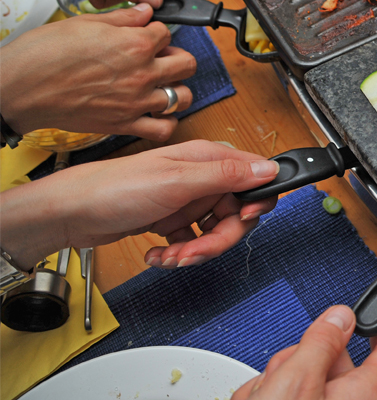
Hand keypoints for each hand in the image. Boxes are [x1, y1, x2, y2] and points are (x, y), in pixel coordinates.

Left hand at [0, 141, 279, 268]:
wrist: (70, 213)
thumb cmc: (116, 189)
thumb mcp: (178, 181)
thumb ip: (226, 175)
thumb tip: (269, 169)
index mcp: (209, 158)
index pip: (254, 178)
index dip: (255, 204)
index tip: (244, 220)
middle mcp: (202, 176)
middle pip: (236, 214)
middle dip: (218, 239)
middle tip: (195, 251)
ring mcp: (186, 198)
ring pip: (215, 231)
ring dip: (195, 250)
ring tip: (170, 256)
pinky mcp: (172, 218)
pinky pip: (192, 240)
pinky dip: (178, 252)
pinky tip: (158, 252)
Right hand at [1, 4, 195, 140]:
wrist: (19, 89)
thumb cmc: (43, 55)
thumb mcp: (84, 23)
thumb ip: (122, 18)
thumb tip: (145, 11)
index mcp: (135, 44)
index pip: (167, 32)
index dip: (157, 32)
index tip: (148, 35)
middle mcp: (142, 73)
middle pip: (187, 64)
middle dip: (177, 57)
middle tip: (163, 58)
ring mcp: (136, 102)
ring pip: (182, 97)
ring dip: (178, 90)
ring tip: (164, 86)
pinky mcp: (124, 125)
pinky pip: (163, 130)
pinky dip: (166, 123)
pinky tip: (158, 114)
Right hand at [233, 306, 376, 399]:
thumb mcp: (295, 381)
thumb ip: (321, 343)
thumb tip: (341, 317)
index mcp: (363, 396)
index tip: (374, 314)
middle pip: (334, 364)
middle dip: (302, 359)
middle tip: (283, 371)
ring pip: (302, 382)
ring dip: (277, 383)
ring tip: (261, 398)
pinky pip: (285, 399)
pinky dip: (266, 399)